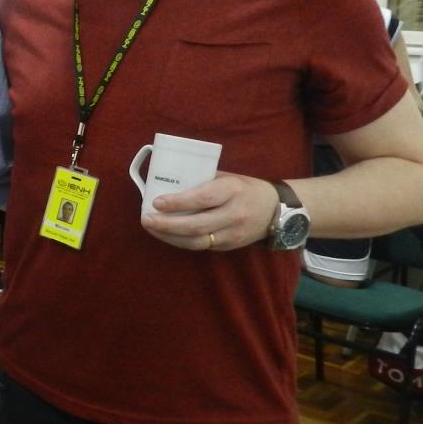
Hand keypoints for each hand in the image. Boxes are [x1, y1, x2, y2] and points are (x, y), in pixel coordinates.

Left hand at [138, 172, 277, 251]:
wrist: (276, 210)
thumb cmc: (244, 188)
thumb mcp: (226, 177)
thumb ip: (201, 180)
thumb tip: (167, 180)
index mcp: (232, 190)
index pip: (202, 199)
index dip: (178, 202)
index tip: (156, 202)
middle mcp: (233, 214)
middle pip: (196, 225)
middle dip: (167, 224)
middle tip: (146, 219)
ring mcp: (232, 233)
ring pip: (196, 241)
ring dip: (169, 237)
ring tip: (151, 228)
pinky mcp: (229, 246)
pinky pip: (201, 246)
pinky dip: (180, 242)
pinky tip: (166, 235)